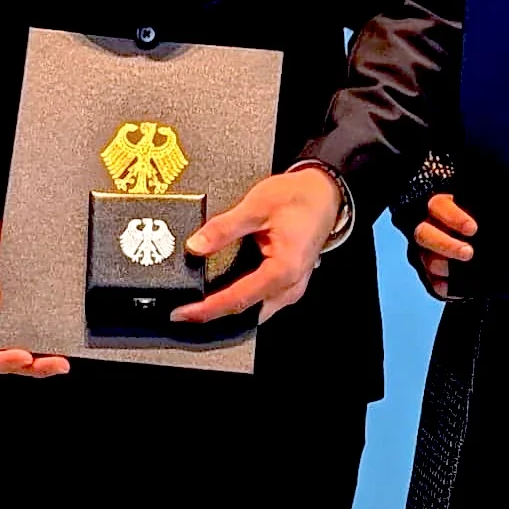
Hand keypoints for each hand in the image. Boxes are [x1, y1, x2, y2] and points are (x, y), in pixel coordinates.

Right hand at [0, 211, 68, 377]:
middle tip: (56, 364)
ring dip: (41, 360)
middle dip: (29, 366)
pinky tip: (64, 341)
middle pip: (2, 357)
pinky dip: (47, 339)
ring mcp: (3, 315)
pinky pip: (32, 329)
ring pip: (20, 349)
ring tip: (63, 362)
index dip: (0, 359)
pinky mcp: (21, 306)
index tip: (24, 355)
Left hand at [172, 164, 342, 326]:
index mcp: (283, 270)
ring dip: (229, 310)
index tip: (183, 313)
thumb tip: (195, 246)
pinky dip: (242, 300)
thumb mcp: (256, 207)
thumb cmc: (299, 198)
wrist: (325, 192)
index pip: (238, 299)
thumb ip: (223, 228)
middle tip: (185, 312)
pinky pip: (264, 300)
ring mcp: (292, 287)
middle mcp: (290, 286)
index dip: (207, 309)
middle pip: (246, 312)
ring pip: (256, 310)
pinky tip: (225, 293)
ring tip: (200, 303)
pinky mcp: (290, 282)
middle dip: (215, 316)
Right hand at [409, 192, 477, 301]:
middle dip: (446, 245)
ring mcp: (426, 253)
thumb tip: (502, 219)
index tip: (473, 229)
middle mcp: (428, 229)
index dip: (453, 218)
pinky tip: (456, 288)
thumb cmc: (481, 223)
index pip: (439, 207)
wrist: (483, 245)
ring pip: (427, 260)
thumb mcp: (482, 213)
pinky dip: (444, 287)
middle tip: (468, 253)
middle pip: (425, 234)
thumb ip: (484, 214)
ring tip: (464, 271)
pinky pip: (432, 282)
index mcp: (440, 207)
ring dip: (444, 266)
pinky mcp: (430, 275)